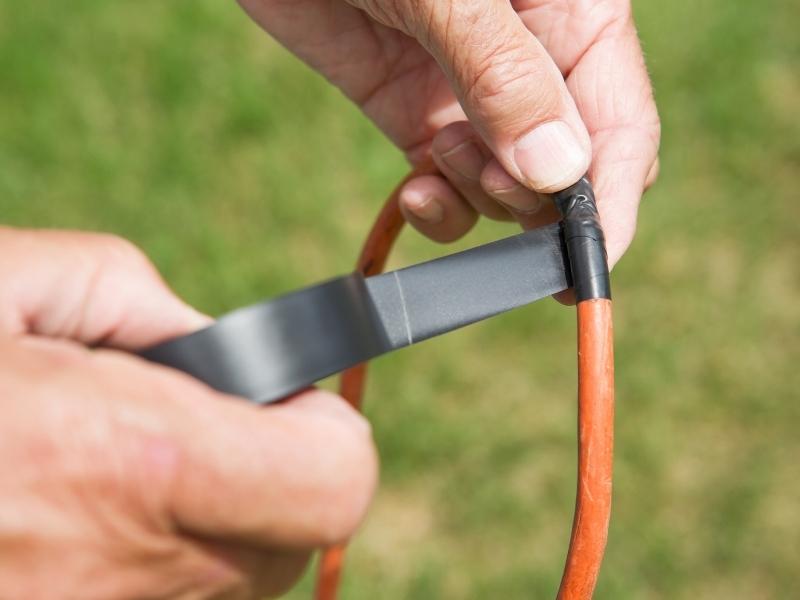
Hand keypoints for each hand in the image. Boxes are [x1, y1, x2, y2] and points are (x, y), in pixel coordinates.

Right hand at [0, 228, 376, 598]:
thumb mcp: (3, 283)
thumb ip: (128, 294)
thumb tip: (205, 341)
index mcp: (134, 458)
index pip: (333, 482)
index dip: (329, 437)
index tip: (283, 402)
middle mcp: (131, 568)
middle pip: (290, 542)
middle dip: (266, 478)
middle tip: (188, 432)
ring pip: (228, 583)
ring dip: (205, 524)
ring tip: (112, 473)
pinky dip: (151, 562)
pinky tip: (78, 519)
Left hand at [239, 0, 658, 265]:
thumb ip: (502, 75)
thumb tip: (558, 172)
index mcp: (574, 12)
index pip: (621, 122)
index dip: (613, 196)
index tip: (591, 256)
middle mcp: (532, 61)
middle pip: (570, 167)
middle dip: (534, 197)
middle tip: (486, 179)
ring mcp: (472, 94)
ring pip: (509, 188)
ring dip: (478, 197)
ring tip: (435, 152)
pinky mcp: (414, 114)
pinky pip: (447, 187)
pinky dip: (437, 209)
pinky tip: (413, 193)